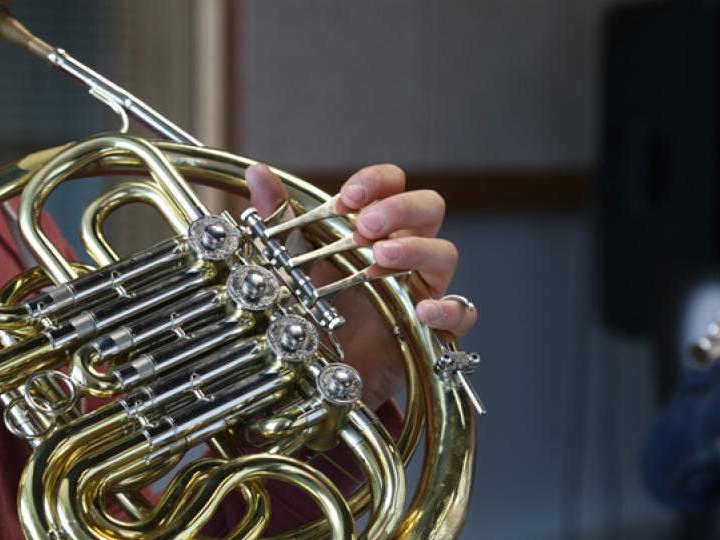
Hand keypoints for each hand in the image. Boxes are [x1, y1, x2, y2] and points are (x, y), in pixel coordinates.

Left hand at [245, 163, 476, 409]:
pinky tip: (423, 310)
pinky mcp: (433, 330)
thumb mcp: (288, 265)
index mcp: (375, 228)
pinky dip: (448, 308)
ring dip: (415, 249)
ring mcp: (422, 288)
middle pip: (429, 207)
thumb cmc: (314, 313)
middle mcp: (404, 251)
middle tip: (364, 226)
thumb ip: (277, 218)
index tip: (347, 197)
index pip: (392, 184)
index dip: (376, 182)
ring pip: (445, 252)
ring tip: (381, 258)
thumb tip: (258, 173)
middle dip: (399, 208)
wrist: (322, 377)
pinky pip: (462, 312)